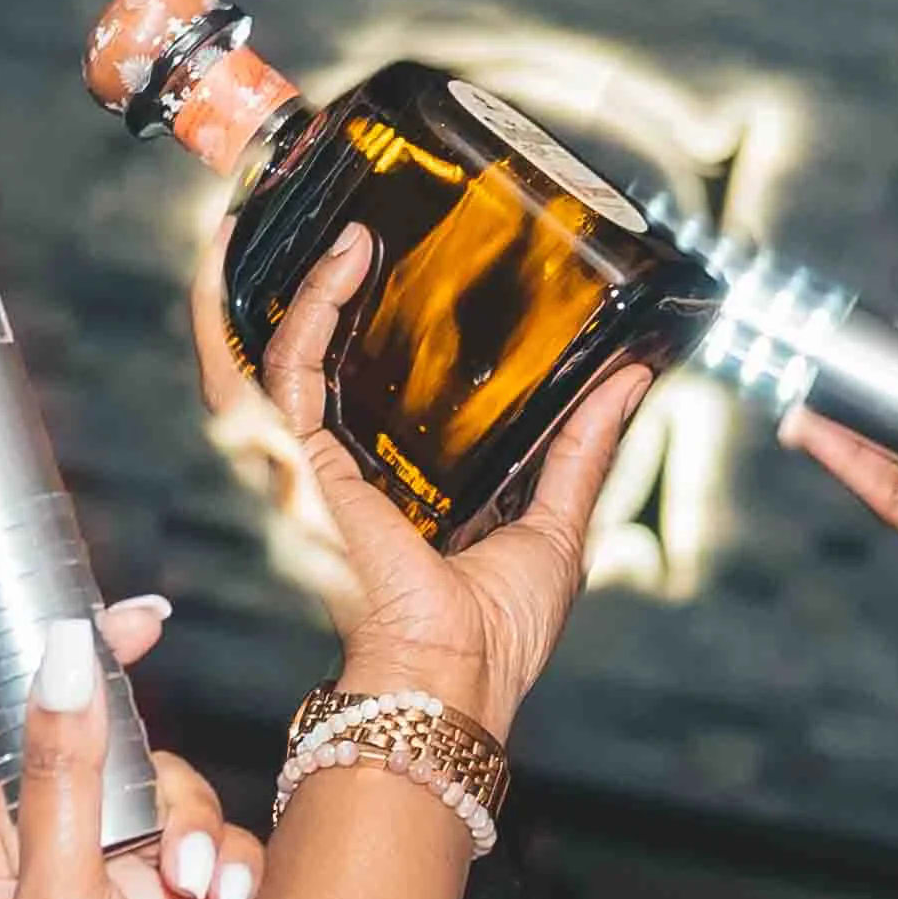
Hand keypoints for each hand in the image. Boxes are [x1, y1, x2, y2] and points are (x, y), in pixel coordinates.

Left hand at [0, 502, 255, 898]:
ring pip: (141, 766)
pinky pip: (195, 828)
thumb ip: (68, 775)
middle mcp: (17, 851)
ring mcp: (92, 871)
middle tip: (133, 610)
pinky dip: (217, 862)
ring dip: (181, 815)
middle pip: (39, 710)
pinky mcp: (158, 897)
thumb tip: (63, 655)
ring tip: (189, 890)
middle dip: (91, 673)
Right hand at [195, 216, 642, 731]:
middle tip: (330, 218)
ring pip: (266, 355)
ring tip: (319, 214)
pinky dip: (307, 313)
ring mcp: (316, 468)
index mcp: (391, 486)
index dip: (355, 321)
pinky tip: (343, 261)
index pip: (358, 387)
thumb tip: (631, 377)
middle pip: (295, 361)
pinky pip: (286, 374)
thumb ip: (583, 448)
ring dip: (281, 282)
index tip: (386, 256)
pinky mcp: (308, 467)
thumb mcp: (555, 525)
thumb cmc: (492, 641)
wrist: (457, 684)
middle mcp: (343, 471)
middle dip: (292, 286)